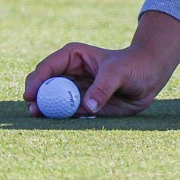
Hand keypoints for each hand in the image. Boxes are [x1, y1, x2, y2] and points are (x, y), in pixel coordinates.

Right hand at [23, 10, 179, 117]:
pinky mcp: (81, 105)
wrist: (149, 77)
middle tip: (33, 110)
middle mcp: (69, 73)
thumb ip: (103, 88)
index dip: (37, 81)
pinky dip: (58, 118)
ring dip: (44, 110)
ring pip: (51, 100)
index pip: (48, 67)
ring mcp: (73, 89)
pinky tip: (56, 122)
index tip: (30, 95)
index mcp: (73, 56)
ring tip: (39, 118)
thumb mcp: (118, 73)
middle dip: (35, 97)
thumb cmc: (134, 66)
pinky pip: (64, 113)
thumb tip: (88, 106)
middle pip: (44, 85)